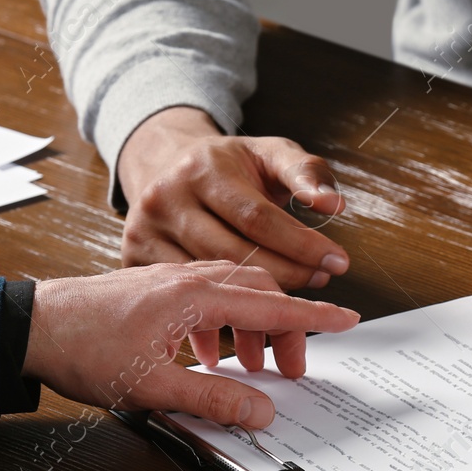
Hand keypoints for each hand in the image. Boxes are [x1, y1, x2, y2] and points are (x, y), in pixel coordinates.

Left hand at [23, 261, 358, 428]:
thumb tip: (260, 410)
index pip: (272, 304)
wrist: (31, 326)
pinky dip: (226, 323)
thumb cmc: (83, 347)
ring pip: (236, 294)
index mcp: (196, 296)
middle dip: (287, 329)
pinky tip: (211, 354)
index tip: (347, 318)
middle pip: (261, 294)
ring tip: (254, 367)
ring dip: (255, 327)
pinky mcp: (158, 289)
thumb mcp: (152, 387)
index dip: (314, 316)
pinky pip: (210, 297)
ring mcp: (173, 280)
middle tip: (293, 368)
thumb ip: (214, 399)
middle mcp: (189, 279)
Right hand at [118, 107, 350, 289]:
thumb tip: (332, 204)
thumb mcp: (269, 152)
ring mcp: (145, 230)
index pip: (258, 217)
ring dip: (259, 300)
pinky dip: (221, 311)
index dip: (302, 245)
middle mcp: (166, 198)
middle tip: (320, 280)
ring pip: (210, 281)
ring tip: (294, 300)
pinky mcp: (134, 257)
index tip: (338, 263)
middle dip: (287, 274)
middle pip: (235, 253)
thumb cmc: (228, 165)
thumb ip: (307, 172)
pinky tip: (251, 317)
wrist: (166, 163)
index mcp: (202, 169)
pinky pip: (184, 296)